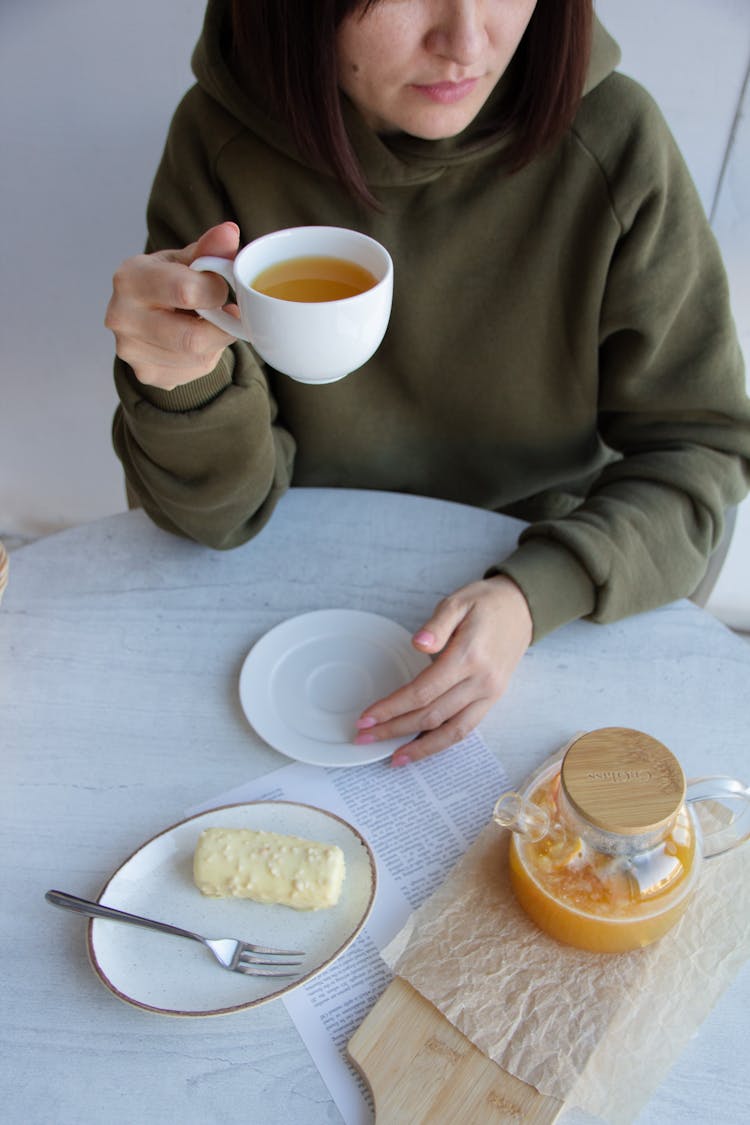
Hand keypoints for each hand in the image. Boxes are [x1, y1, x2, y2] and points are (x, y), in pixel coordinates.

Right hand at [105, 221, 240, 389]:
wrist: (143, 313)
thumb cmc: (166, 282)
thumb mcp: (185, 259)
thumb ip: (209, 249)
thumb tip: (229, 233)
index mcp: (130, 278)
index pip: (187, 291)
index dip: (216, 291)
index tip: (219, 287)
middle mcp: (122, 317)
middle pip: (192, 338)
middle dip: (221, 328)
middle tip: (223, 314)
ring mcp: (131, 351)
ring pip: (197, 357)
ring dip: (214, 342)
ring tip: (205, 324)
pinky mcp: (146, 373)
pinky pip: (193, 372)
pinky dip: (204, 358)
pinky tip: (194, 342)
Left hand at [355, 576, 531, 765]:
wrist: (522, 609)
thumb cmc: (485, 603)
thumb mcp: (458, 602)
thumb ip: (437, 624)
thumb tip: (418, 644)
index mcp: (468, 656)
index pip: (423, 691)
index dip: (392, 707)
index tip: (367, 717)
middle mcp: (481, 681)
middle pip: (432, 715)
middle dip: (395, 729)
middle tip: (364, 737)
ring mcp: (490, 694)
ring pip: (452, 731)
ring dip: (420, 748)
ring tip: (393, 758)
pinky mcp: (493, 699)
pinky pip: (466, 728)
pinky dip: (442, 742)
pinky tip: (422, 748)